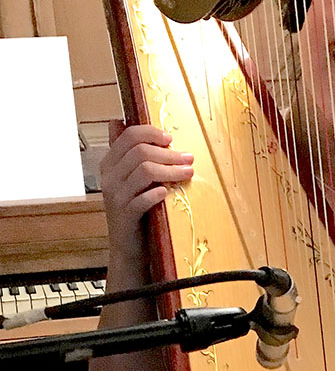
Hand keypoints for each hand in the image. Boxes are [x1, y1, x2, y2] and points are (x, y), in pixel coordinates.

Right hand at [100, 121, 193, 259]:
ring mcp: (116, 197)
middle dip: (169, 153)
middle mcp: (109, 177)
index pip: (129, 136)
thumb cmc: (136, 210)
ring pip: (144, 171)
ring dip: (171, 170)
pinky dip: (156, 194)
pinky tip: (168, 192)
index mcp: (110, 164)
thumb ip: (133, 157)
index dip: (151, 133)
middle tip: (189, 158)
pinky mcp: (125, 216)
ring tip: (188, 172)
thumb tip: (126, 124)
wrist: (128, 247)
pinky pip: (141, 199)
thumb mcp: (132, 181)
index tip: (171, 138)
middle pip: (140, 152)